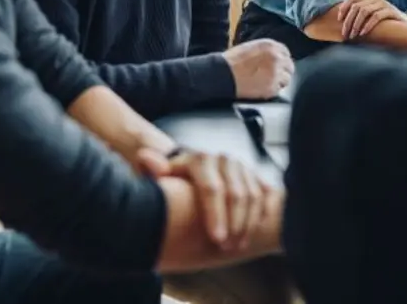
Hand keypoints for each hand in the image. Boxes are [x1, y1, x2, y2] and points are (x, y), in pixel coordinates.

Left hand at [137, 148, 273, 249]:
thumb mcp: (161, 177)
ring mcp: (240, 166)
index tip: (216, 240)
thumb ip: (152, 171)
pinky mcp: (252, 174)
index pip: (211, 189)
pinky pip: (262, 196)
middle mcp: (223, 159)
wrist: (192, 171)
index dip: (215, 215)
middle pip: (235, 194)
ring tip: (237, 246)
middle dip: (233, 225)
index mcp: (199, 159)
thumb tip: (143, 158)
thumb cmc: (173, 182)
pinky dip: (259, 216)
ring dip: (247, 224)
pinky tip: (251, 233)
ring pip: (252, 197)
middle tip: (227, 248)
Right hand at [223, 39, 293, 99]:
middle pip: (289, 66)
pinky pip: (279, 89)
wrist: (222, 74)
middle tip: (273, 75)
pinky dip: (273, 89)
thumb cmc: (232, 61)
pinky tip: (263, 87)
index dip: (281, 60)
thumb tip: (275, 57)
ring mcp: (275, 73)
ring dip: (279, 81)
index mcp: (270, 46)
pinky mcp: (272, 87)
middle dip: (282, 70)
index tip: (278, 64)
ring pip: (286, 79)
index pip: (285, 53)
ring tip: (267, 82)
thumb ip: (265, 51)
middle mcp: (276, 58)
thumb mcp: (250, 47)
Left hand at [337, 0, 406, 39]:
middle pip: (356, 6)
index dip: (343, 8)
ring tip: (353, 35)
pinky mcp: (391, 11)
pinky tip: (363, 33)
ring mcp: (384, 4)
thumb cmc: (387, 25)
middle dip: (348, 21)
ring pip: (364, 11)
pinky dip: (368, 25)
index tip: (339, 20)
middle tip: (345, 34)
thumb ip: (361, 17)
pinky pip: (376, 16)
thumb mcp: (373, 18)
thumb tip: (343, 25)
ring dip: (356, 24)